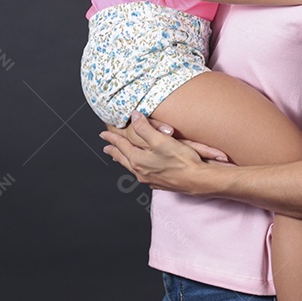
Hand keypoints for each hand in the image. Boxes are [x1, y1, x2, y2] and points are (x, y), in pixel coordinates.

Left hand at [100, 113, 224, 193]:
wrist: (198, 180)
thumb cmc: (181, 161)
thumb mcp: (161, 140)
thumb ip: (145, 128)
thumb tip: (134, 117)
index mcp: (138, 160)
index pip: (121, 146)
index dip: (112, 139)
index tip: (103, 135)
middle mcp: (141, 172)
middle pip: (123, 159)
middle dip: (114, 151)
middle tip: (106, 147)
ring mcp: (150, 179)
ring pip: (131, 167)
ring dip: (124, 160)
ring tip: (119, 157)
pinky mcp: (160, 183)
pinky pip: (142, 173)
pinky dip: (136, 167)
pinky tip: (140, 168)